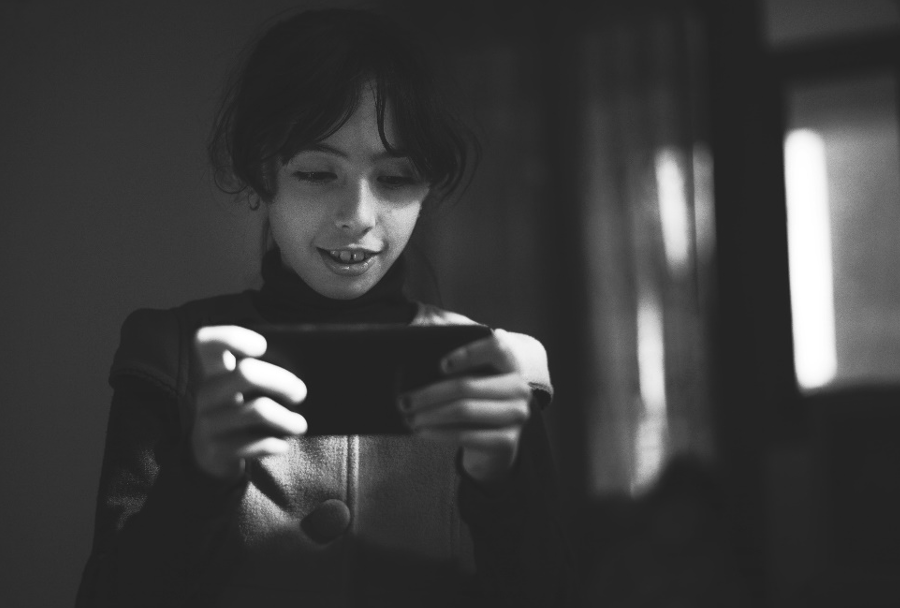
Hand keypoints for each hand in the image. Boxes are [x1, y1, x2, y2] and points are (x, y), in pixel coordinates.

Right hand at [191, 325, 307, 480]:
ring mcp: (207, 423)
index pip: (205, 341)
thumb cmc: (240, 412)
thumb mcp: (243, 391)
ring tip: (301, 424)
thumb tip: (305, 375)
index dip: (232, 337)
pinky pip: (253, 444)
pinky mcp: (215, 451)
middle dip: (282, 380)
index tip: (262, 346)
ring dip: (287, 418)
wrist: (212, 456)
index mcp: (213, 371)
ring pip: (257, 410)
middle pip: (246, 373)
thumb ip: (264, 376)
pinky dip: (273, 444)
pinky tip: (282, 445)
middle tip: (301, 392)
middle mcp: (206, 393)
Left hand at [398, 329, 531, 483]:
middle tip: (403, 401)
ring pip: (463, 411)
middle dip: (429, 394)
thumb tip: (422, 334)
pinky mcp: (507, 441)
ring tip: (409, 418)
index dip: (468, 353)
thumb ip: (450, 356)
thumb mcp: (467, 377)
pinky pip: (465, 435)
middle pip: (467, 385)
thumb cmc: (473, 401)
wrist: (492, 444)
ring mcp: (516, 415)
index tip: (439, 365)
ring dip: (429, 415)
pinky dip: (438, 433)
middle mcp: (519, 388)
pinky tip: (421, 432)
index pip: (495, 347)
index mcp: (509, 363)